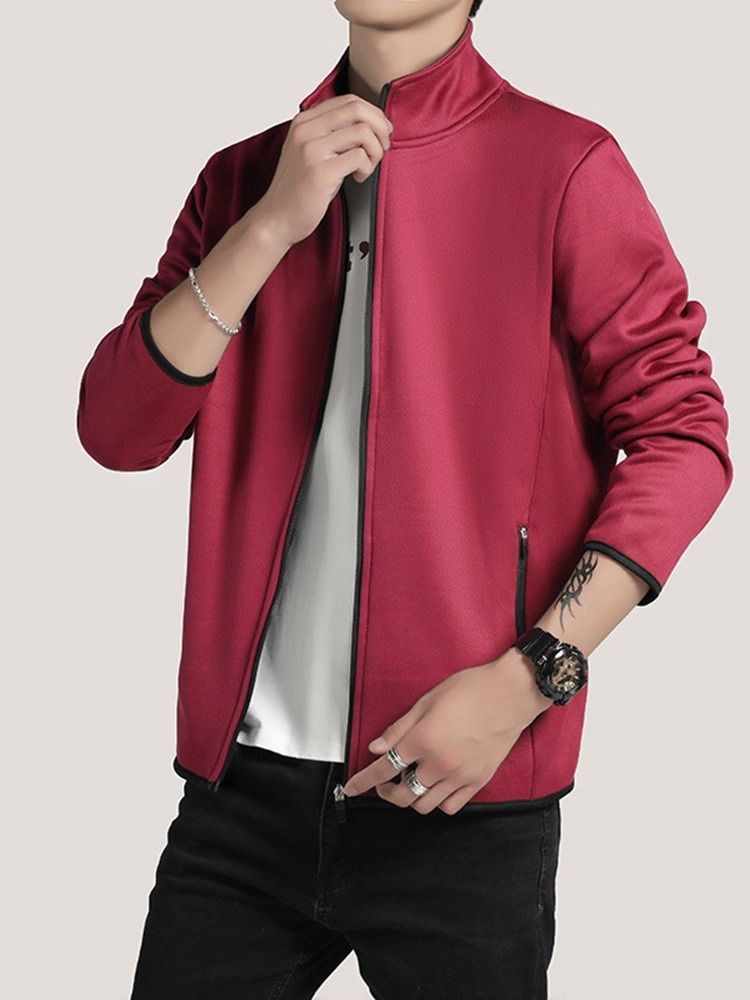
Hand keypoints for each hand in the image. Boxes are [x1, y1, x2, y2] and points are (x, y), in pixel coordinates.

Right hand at [251, 93, 392, 249]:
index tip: (380, 132)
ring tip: (366, 168)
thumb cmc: (297, 189)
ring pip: (363, 132)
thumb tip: (370, 124)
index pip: (348, 100)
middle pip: (357, 110)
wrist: (276, 219)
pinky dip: (367, 168)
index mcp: (303, 121)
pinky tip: (358, 178)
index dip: (373, 114)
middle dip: (380, 128)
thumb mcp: (309, 151)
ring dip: (375, 151)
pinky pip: (359, 157)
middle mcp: (306, 130)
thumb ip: (330, 134)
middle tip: (383, 147)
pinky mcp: (321, 171)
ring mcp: (311, 150)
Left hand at [341, 647, 552, 814]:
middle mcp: (440, 763)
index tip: (352, 787)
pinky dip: (437, 801)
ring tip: (409, 781)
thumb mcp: (427, 701)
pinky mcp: (478, 781)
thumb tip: (376, 748)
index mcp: (424, 740)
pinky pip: (450, 806)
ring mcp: (460, 776)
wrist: (510, 693)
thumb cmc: (471, 690)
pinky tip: (434, 786)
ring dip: (411, 797)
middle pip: (402, 795)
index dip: (362, 781)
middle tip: (383, 782)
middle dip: (386, 792)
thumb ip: (399, 728)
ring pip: (425, 805)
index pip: (383, 769)